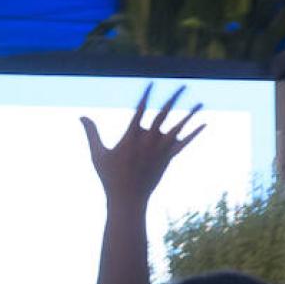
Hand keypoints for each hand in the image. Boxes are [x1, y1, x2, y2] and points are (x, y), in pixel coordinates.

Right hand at [80, 84, 204, 206]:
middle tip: (184, 85)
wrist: (126, 199)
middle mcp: (148, 141)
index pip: (140, 110)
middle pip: (164, 114)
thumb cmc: (109, 177)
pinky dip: (194, 134)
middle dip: (174, 99)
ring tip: (201, 102)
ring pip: (178, 128)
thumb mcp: (97, 154)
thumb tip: (81, 116)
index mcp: (131, 137)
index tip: (152, 83)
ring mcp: (160, 150)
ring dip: (190, 114)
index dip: (147, 95)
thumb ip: (92, 133)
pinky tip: (203, 124)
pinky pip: (183, 144)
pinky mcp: (168, 158)